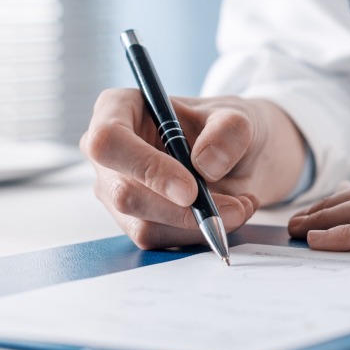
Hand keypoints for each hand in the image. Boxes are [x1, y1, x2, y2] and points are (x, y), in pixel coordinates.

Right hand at [81, 90, 305, 248]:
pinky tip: (228, 215)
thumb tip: (206, 166)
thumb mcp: (238, 117)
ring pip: (144, 225)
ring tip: (240, 207)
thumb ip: (228, 133)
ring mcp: (117, 191)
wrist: (237, 157)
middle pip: (125, 194)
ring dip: (198, 225)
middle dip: (180, 210)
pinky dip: (200, 234)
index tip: (189, 189)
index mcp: (118, 109)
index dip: (146, 168)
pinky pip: (161, 240)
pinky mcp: (134, 221)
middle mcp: (109, 154)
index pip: (109, 141)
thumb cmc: (224, 127)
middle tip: (232, 209)